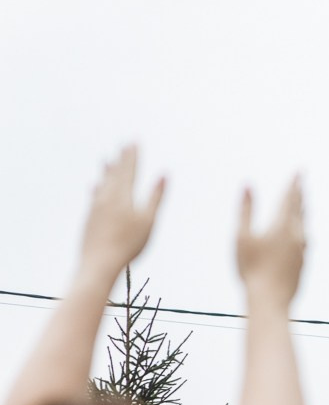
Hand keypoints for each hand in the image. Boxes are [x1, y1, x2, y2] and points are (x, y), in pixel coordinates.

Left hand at [79, 145, 165, 283]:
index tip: (134, 142)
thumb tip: (164, 175)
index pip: (129, 170)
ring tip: (106, 160)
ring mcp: (96, 207)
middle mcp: (107, 196)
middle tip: (124, 144)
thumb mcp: (148, 220)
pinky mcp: (89, 218)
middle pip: (115, 173)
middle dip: (121, 158)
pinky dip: (96, 187)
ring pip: (102, 183)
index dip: (133, 156)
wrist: (98, 262)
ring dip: (106, 170)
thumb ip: (156, 197)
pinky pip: (94, 196)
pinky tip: (94, 185)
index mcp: (123, 195)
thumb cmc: (128, 243)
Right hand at [237, 176, 305, 306]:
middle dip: (300, 193)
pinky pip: (304, 240)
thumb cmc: (251, 269)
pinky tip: (301, 233)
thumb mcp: (242, 237)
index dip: (293, 184)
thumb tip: (247, 186)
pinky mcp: (303, 263)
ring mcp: (302, 250)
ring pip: (304, 225)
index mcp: (282, 226)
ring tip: (303, 203)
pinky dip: (302, 229)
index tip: (299, 171)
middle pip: (300, 209)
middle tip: (303, 181)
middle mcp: (297, 236)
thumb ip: (246, 210)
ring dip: (303, 211)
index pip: (290, 198)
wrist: (270, 300)